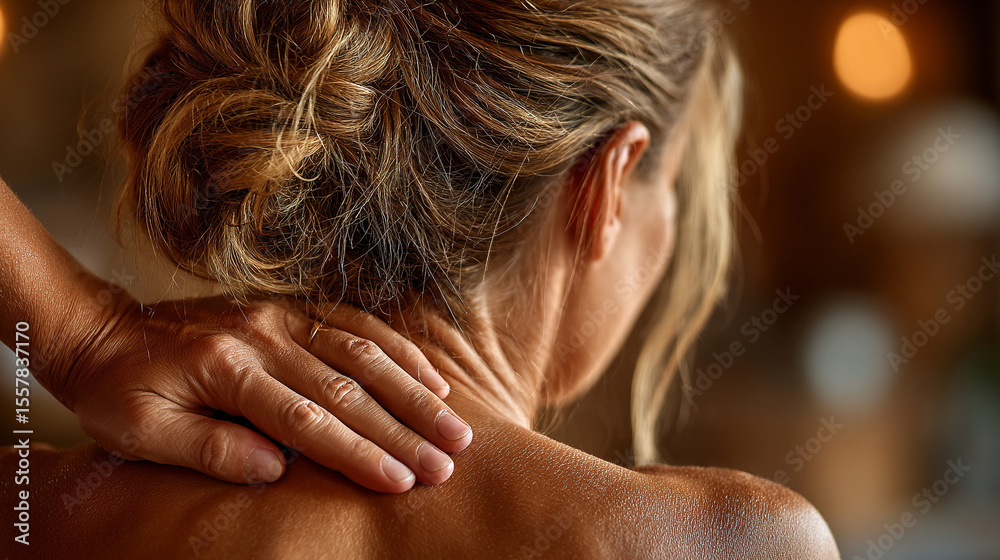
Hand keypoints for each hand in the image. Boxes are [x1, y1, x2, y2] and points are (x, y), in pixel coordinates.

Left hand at [52, 291, 471, 492]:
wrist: (107, 330)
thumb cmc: (121, 390)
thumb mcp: (141, 430)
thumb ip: (208, 448)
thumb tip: (275, 469)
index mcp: (227, 369)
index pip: (306, 418)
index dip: (357, 452)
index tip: (401, 480)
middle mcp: (263, 335)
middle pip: (347, 386)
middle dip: (403, 428)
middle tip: (448, 460)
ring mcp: (281, 315)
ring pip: (362, 352)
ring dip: (412, 390)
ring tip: (453, 425)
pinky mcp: (290, 308)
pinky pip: (354, 323)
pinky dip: (396, 349)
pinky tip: (430, 376)